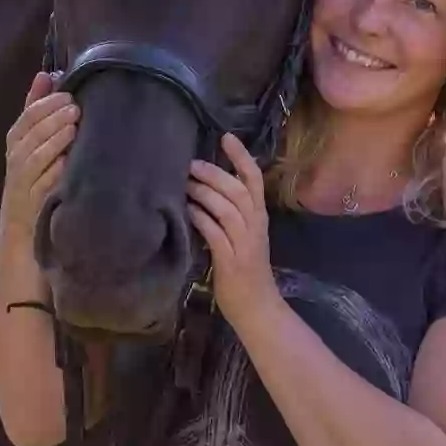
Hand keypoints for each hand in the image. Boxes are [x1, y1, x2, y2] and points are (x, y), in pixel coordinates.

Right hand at [1, 71, 79, 230]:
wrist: (21, 225)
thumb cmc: (32, 174)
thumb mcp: (33, 139)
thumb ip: (37, 106)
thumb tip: (45, 74)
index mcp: (16, 139)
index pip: (27, 116)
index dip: (46, 103)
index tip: (67, 94)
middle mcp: (16, 158)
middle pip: (32, 134)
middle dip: (53, 118)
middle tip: (75, 108)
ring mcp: (23, 181)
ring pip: (36, 157)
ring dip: (54, 141)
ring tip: (74, 128)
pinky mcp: (33, 202)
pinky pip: (42, 185)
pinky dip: (54, 171)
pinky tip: (68, 161)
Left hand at [186, 132, 279, 330]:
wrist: (257, 309)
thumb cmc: (246, 271)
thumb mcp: (243, 236)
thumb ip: (230, 214)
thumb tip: (203, 188)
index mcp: (259, 218)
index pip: (254, 179)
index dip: (241, 156)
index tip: (226, 136)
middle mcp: (255, 226)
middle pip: (238, 190)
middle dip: (215, 173)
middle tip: (192, 164)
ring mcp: (244, 244)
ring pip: (227, 209)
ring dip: (205, 193)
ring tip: (185, 184)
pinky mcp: (231, 261)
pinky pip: (214, 233)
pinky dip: (201, 218)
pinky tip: (187, 210)